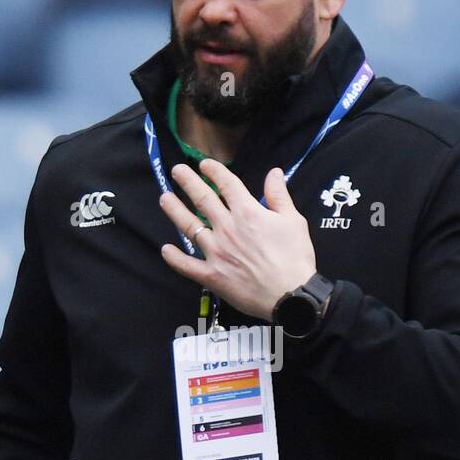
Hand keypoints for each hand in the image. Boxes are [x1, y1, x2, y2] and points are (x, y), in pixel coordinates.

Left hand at [159, 158, 317, 320]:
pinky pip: (187, 265)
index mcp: (247, 212)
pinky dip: (175, 258)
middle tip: (176, 171)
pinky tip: (165, 249)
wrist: (290, 294)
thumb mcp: (293, 221)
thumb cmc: (295, 257)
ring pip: (190, 226)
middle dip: (188, 182)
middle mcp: (227, 228)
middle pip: (203, 199)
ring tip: (164, 198)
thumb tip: (274, 172)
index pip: (227, 185)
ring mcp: (216, 251)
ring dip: (175, 211)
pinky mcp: (211, 274)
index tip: (204, 164)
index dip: (214, 172)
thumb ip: (279, 195)